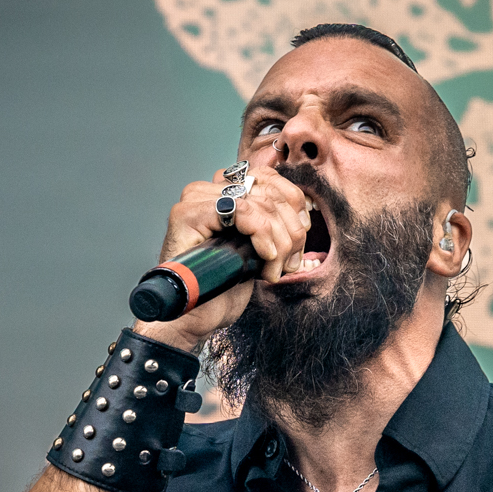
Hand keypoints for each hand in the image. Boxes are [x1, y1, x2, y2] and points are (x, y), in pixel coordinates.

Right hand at [134, 165, 311, 350]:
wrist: (196, 316)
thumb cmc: (224, 287)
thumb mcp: (260, 248)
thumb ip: (275, 220)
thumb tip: (303, 199)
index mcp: (222, 192)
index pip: (268, 175)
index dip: (293, 201)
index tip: (302, 229)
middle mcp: (206, 190)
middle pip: (268, 190)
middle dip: (290, 229)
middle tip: (290, 261)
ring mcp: (195, 199)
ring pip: (259, 202)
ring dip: (279, 240)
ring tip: (275, 268)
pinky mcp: (189, 213)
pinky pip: (242, 210)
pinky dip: (261, 235)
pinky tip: (263, 257)